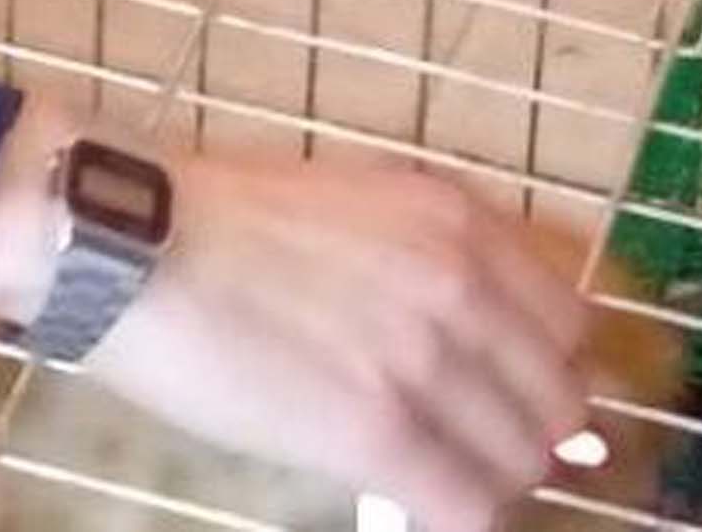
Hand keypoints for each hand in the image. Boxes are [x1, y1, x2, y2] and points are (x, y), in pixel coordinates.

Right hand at [0, 104, 598, 531]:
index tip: (508, 395)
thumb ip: (427, 259)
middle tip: (470, 449)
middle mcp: (463, 284)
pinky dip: (454, 516)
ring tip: (434, 476)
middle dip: (524, 434)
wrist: (133, 242)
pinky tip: (413, 505)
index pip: (569, 323)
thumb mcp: (354, 202)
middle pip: (559, 399)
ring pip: (520, 460)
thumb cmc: (218, 217)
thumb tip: (476, 343)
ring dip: (487, 479)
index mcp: (458, 220)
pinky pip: (466, 506)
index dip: (544, 371)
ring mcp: (427, 360)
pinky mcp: (380, 431)